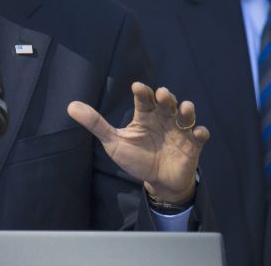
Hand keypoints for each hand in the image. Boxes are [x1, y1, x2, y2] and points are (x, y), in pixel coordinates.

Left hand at [68, 82, 208, 203]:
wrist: (158, 181)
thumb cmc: (136, 158)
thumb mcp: (114, 142)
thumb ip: (96, 124)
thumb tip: (70, 106)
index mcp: (145, 116)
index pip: (144, 99)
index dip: (142, 92)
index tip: (137, 87)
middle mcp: (163, 118)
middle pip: (166, 102)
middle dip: (166, 97)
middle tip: (162, 95)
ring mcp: (179, 130)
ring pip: (185, 114)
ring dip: (186, 110)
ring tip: (185, 108)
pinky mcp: (193, 144)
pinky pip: (200, 135)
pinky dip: (200, 132)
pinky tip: (198, 132)